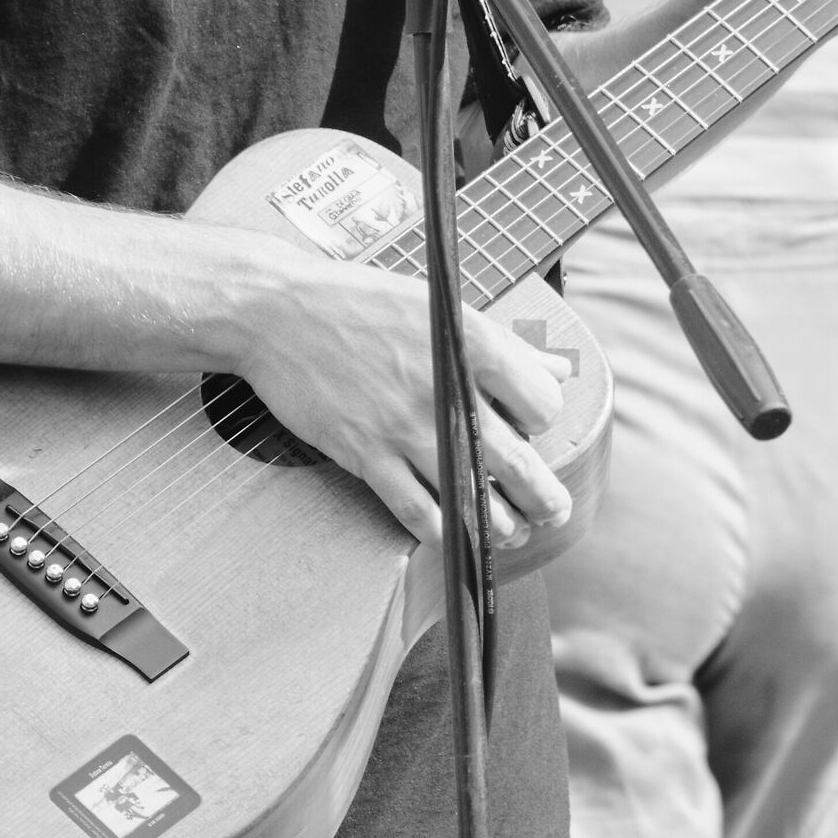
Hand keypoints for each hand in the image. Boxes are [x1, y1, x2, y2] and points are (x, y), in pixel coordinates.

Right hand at [228, 247, 572, 548]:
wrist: (279, 313)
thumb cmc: (360, 302)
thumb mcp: (441, 307)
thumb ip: (505, 344)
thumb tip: (558, 368)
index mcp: (472, 345)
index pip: (542, 402)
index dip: (544, 419)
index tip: (533, 425)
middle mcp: (446, 391)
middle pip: (518, 462)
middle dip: (544, 497)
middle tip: (553, 511)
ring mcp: (404, 428)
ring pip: (472, 495)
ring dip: (500, 523)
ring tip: (511, 529)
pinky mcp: (366, 455)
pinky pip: (416, 510)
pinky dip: (443, 531)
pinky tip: (455, 535)